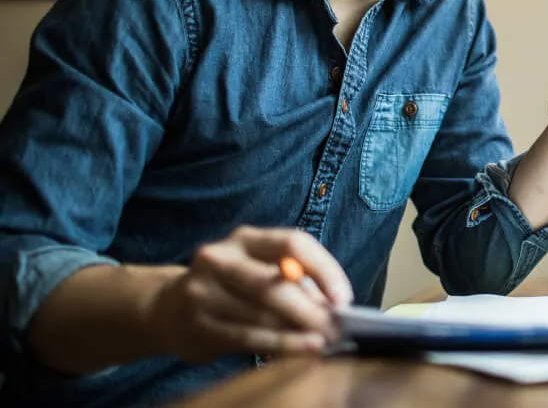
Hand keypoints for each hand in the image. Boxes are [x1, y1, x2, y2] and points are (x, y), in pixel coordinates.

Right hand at [145, 226, 353, 362]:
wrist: (165, 308)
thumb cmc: (230, 286)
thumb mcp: (257, 267)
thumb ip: (292, 278)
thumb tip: (333, 303)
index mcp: (244, 238)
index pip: (291, 243)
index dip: (322, 269)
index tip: (342, 296)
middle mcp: (221, 258)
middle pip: (273, 282)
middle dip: (309, 307)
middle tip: (335, 326)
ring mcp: (204, 292)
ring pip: (261, 314)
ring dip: (298, 331)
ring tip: (323, 341)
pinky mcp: (198, 325)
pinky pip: (247, 338)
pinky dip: (279, 345)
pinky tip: (300, 350)